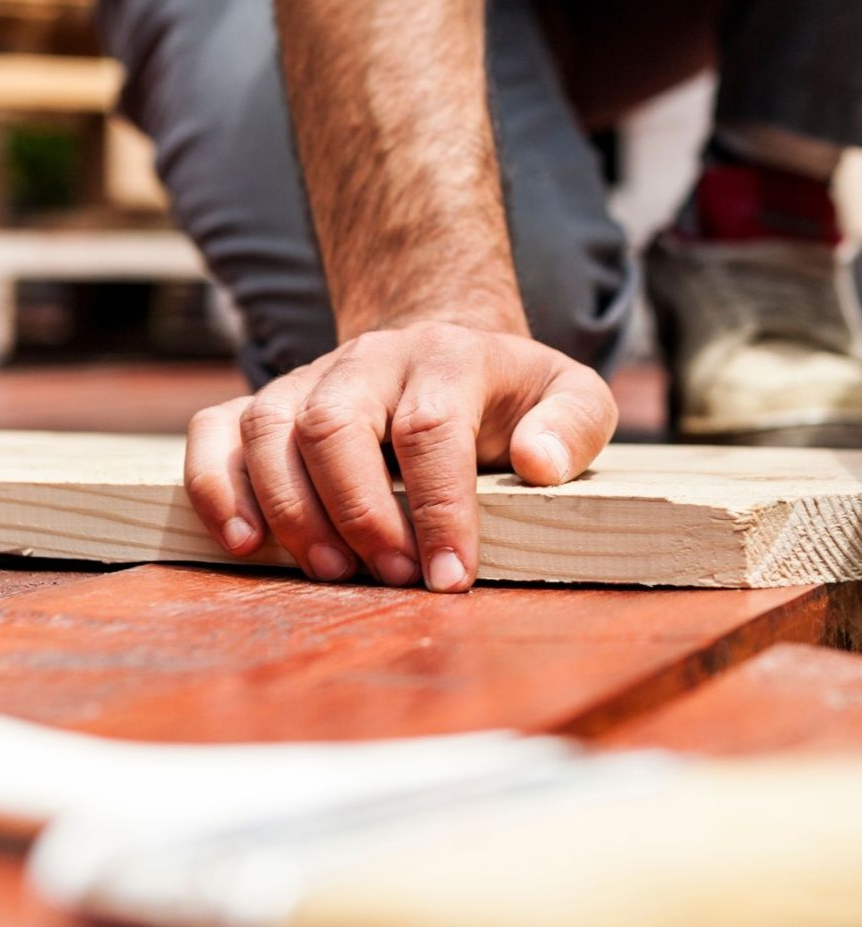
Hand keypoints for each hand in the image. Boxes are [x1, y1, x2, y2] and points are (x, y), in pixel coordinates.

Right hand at [184, 322, 617, 589]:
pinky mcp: (271, 403)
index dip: (438, 506)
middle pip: (335, 423)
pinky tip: (241, 541)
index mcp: (448, 356)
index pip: (429, 427)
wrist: (449, 357)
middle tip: (389, 578)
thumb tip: (540, 464)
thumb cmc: (513, 396)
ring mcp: (312, 377)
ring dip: (289, 509)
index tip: (450, 577)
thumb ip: (573, 424)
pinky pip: (215, 430)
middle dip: (358, 511)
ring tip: (328, 573)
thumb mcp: (571, 397)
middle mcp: (371, 358)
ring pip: (271, 427)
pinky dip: (215, 484)